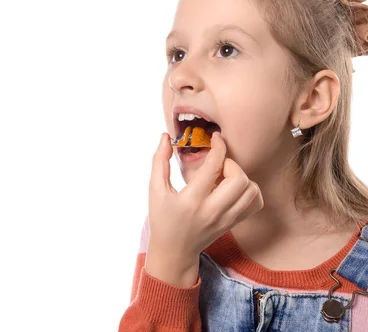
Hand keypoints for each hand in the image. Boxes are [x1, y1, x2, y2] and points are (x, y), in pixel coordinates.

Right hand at [144, 132, 263, 285]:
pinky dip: (250, 190)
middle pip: (239, 179)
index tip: (215, 138)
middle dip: (230, 163)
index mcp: (191, 200)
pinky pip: (255, 203)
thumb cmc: (162, 219)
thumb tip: (165, 137)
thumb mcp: (155, 190)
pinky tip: (234, 189)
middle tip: (217, 165)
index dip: (218, 147)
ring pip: (251, 190)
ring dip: (241, 176)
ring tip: (223, 177)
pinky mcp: (234, 223)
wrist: (174, 252)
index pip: (213, 167)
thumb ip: (159, 161)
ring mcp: (226, 219)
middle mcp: (212, 211)